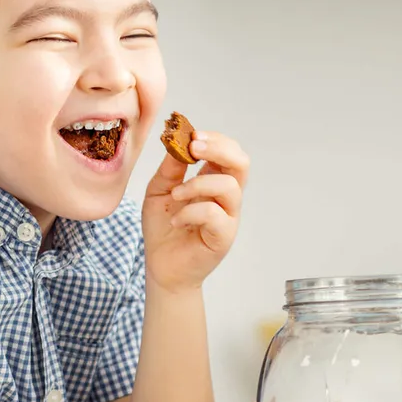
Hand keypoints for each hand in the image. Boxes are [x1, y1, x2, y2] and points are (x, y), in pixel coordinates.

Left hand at [143, 130, 247, 292]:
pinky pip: (215, 215)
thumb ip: (171, 168)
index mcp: (214, 181)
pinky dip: (191, 212)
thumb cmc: (163, 228)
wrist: (161, 266)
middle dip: (219, 149)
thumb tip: (177, 141)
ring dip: (198, 184)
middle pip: (241, 163)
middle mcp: (226, 197)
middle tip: (194, 147)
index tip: (191, 135)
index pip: (229, 152)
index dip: (215, 139)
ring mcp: (228, 217)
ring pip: (229, 187)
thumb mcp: (160, 191)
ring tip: (175, 195)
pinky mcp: (223, 237)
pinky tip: (175, 221)